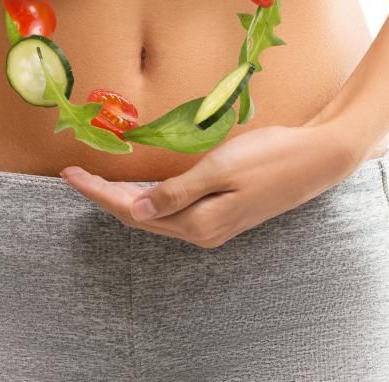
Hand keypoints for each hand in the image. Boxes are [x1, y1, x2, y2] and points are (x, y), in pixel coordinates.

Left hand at [59, 123, 366, 248]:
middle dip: (105, 197)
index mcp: (197, 223)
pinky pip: (175, 211)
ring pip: (157, 215)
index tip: (70, 174)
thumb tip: (135, 210)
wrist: (318, 158)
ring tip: (98, 181)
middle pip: (140, 217)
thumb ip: (176, 192)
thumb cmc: (270, 156)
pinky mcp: (225, 214)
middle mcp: (203, 231)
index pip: (133, 211)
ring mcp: (215, 225)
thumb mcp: (219, 169)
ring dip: (126, 199)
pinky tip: (142, 188)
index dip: (99, 193)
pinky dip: (151, 199)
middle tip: (76, 175)